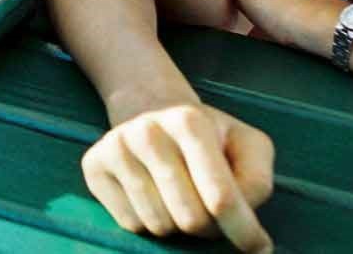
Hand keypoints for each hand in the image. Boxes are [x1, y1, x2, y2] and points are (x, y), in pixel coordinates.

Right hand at [82, 102, 274, 252]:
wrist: (150, 111)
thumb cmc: (208, 138)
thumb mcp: (245, 145)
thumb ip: (257, 181)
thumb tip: (250, 234)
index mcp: (188, 121)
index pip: (221, 197)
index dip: (243, 231)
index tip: (259, 247)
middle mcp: (147, 131)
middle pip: (191, 219)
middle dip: (209, 227)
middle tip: (209, 208)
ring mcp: (116, 147)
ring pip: (160, 225)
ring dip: (177, 224)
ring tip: (179, 196)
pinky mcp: (93, 166)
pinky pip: (131, 224)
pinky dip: (148, 221)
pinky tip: (151, 194)